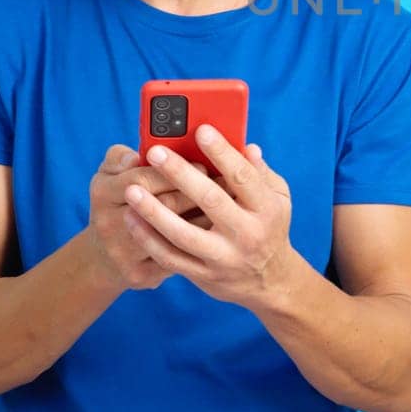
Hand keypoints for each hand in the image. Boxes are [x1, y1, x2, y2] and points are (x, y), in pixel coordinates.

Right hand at [86, 144, 213, 290]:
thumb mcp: (109, 173)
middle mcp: (109, 224)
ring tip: (230, 205)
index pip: (144, 178)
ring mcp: (123, 254)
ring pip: (175, 236)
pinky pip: (177, 260)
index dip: (177, 171)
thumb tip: (139, 155)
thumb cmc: (116, 201)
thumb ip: (122, 156)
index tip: (204, 164)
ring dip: (206, 218)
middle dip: (198, 193)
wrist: (105, 255)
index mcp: (103, 193)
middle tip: (225, 183)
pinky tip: (218, 232)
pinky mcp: (139, 275)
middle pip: (165, 205)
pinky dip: (201, 245)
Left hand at [122, 125, 298, 306]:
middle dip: (181, 175)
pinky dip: (149, 239)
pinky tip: (132, 219)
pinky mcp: (204, 275)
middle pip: (211, 200)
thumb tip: (247, 146)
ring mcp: (223, 257)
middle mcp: (246, 234)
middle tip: (156, 153)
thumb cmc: (269, 226)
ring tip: (132, 190)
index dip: (222, 153)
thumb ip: (260, 173)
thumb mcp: (278, 198)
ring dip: (154, 211)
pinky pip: (170, 258)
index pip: (242, 176)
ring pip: (183, 234)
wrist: (268, 281)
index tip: (201, 130)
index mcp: (267, 209)